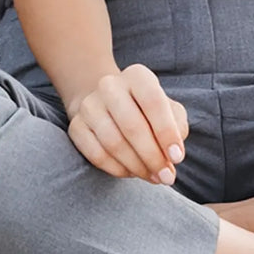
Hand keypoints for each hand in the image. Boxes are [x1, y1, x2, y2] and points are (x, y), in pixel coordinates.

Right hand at [65, 64, 188, 183]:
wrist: (108, 104)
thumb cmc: (147, 110)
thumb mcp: (169, 109)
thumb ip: (177, 126)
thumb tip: (173, 153)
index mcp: (137, 76)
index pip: (154, 102)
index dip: (167, 132)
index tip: (177, 158)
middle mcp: (110, 85)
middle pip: (132, 125)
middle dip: (153, 156)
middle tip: (166, 177)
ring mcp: (89, 105)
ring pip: (114, 143)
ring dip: (137, 166)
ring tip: (152, 177)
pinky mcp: (76, 126)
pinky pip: (97, 154)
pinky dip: (117, 169)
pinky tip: (131, 172)